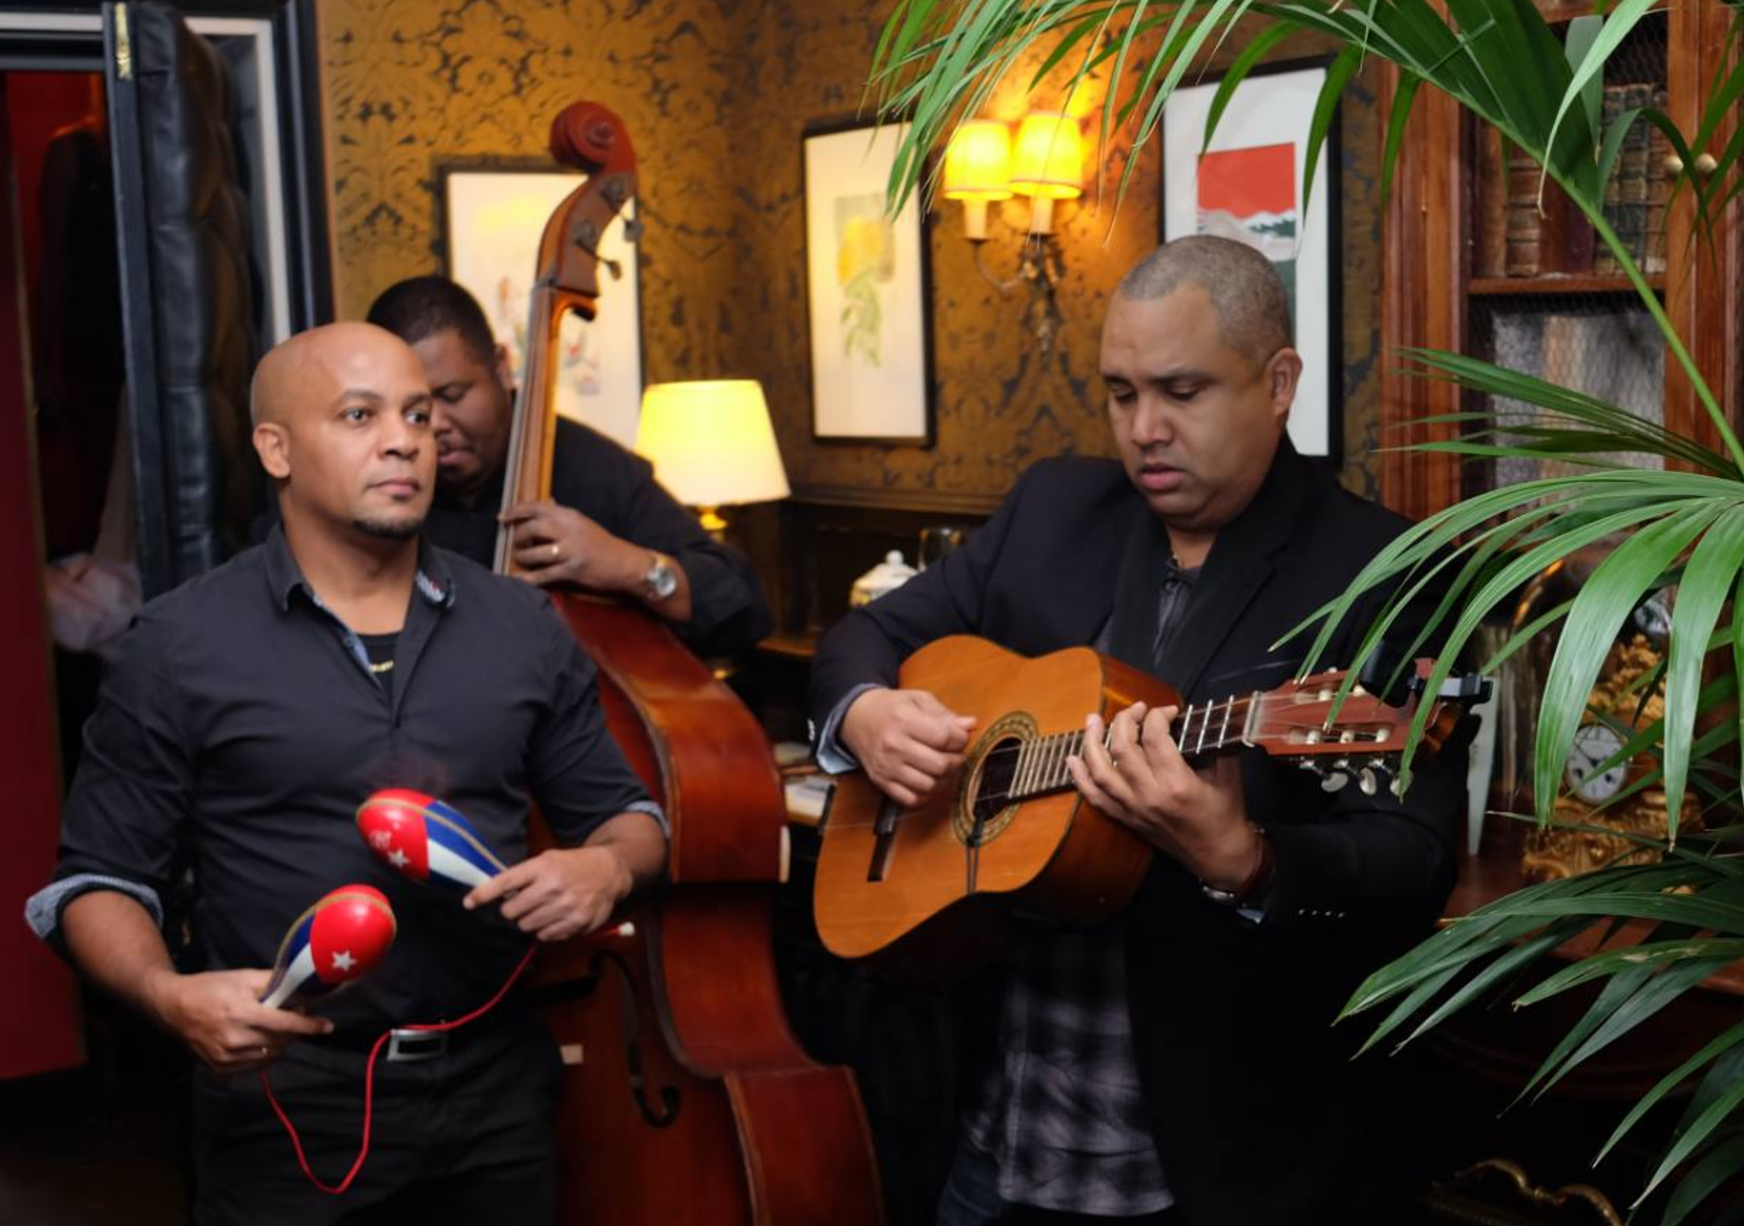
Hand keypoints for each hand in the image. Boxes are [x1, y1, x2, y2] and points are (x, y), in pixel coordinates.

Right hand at [145, 967, 332, 1072]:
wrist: (173, 1007)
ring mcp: (225, 1057)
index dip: (309, 1026)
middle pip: (281, 1042)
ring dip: (280, 1044)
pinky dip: (263, 1054)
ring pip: (270, 1056)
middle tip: (292, 1017)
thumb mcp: (242, 977)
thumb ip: (273, 983)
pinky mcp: (219, 1067)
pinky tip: (259, 1040)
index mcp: (242, 1013)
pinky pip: (254, 1066)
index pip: (286, 1024)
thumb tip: (301, 988)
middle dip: (293, 1030)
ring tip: (273, 1028)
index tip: (327, 1027)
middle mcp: (234, 1039)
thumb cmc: (210, 987)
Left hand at [463, 846, 632, 941]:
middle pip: (511, 912)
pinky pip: (546, 937)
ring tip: (543, 909)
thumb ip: (522, 877)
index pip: (504, 883)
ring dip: (529, 920)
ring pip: (526, 927)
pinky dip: (546, 930)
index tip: (468, 902)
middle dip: (513, 909)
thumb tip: (494, 896)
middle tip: (525, 903)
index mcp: (543, 867)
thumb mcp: (547, 860)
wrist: (609, 871)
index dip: (483, 894)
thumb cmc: (572, 865)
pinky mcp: (577, 923)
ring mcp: (566, 906)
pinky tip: (556, 917)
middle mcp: (553, 886)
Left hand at [501, 500, 643, 593]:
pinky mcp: (573, 570)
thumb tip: (545, 504)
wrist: (625, 563)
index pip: (536, 507)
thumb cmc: (602, 544)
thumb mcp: (583, 523)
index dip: (515, 511)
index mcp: (571, 515)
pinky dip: (530, 578)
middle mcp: (570, 530)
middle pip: (532, 528)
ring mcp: (572, 551)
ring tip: (520, 559)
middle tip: (516, 543)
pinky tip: (522, 579)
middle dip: (518, 537)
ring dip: (523, 557)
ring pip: (535, 553)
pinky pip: (545, 574)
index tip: (501, 517)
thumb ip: (562, 515)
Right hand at [840, 687, 975, 807]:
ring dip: (944, 779)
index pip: (945, 737)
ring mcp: (887, 767)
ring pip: (929, 785)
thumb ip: (945, 714)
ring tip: (943, 767)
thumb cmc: (891, 707)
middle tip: (955, 754)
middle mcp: (894, 745)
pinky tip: (929, 780)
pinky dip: (926, 795)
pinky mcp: (881, 782)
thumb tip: (970, 725)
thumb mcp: (918, 699)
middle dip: (956, 761)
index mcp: (904, 719)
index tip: (960, 737)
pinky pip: (912, 800)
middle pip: (940, 765)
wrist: (856, 718)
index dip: (961, 739)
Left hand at [1066, 702, 1259, 889]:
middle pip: (1123, 748)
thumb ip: (1214, 743)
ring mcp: (1134, 809)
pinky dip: (1081, 778)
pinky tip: (1073, 759)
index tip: (1168, 711)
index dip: (1158, 715)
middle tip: (1135, 709)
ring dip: (1092, 742)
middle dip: (1125, 720)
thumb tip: (1201, 717)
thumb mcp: (1228, 774)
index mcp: (1177, 783)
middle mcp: (1150, 795)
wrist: (1218, 855)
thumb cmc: (1225, 815)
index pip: (1154, 737)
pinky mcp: (1126, 819)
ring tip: (1093, 721)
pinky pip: (1095, 797)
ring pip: (1100, 771)